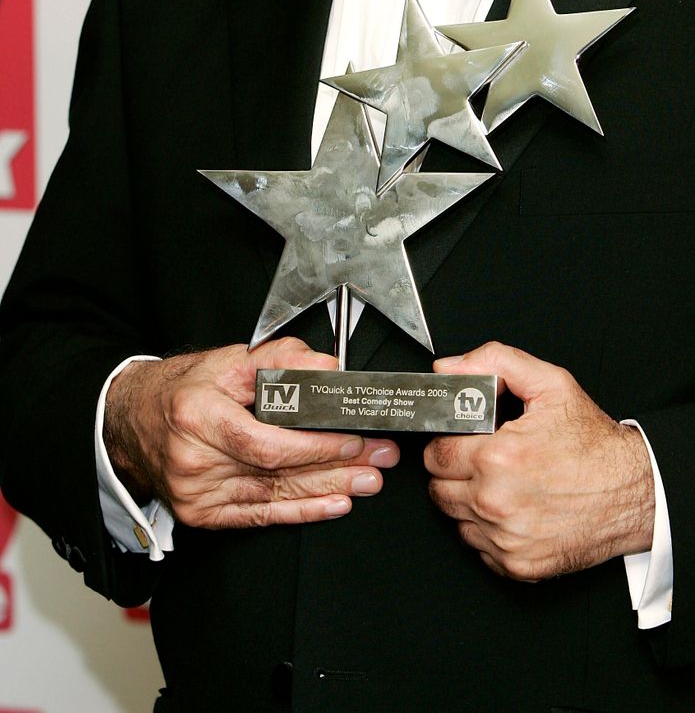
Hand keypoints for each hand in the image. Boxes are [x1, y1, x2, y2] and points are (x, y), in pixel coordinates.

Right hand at [104, 338, 398, 528]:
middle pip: (275, 472)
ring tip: (368, 481)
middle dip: (336, 466)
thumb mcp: (229, 360)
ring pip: (273, 497)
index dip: (312, 446)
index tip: (352, 437)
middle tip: (378, 459)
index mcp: (197, 415)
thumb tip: (328, 368)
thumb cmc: (186, 388)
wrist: (132, 420)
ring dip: (327, 490)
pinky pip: (258, 517)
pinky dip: (299, 512)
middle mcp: (193, 459)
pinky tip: (333, 504)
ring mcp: (195, 493)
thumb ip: (281, 360)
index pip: (264, 441)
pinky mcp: (201, 514)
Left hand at [424, 341, 654, 580]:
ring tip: (503, 483)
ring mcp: (505, 539)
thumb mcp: (550, 384)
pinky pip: (478, 548)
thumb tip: (450, 369)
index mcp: (498, 457)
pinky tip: (514, 510)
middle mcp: (496, 502)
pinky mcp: (517, 565)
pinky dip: (489, 531)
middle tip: (484, 459)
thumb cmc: (594, 443)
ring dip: (469, 502)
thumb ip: (495, 363)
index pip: (435, 454)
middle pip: (438, 489)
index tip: (465, 439)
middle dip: (455, 471)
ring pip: (455, 519)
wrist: (633, 491)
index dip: (448, 441)